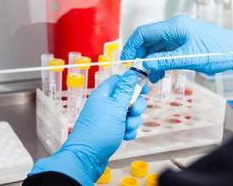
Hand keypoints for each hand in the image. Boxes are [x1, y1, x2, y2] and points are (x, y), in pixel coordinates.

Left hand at [29, 71, 147, 184]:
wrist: (87, 157)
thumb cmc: (99, 131)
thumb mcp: (116, 106)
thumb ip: (126, 89)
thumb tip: (131, 73)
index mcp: (104, 94)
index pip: (120, 80)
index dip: (133, 82)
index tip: (145, 88)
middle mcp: (105, 104)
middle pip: (128, 97)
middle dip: (136, 106)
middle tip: (135, 112)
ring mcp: (108, 118)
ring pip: (129, 113)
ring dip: (133, 120)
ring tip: (126, 128)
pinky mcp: (111, 130)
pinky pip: (126, 126)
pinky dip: (128, 130)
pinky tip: (125, 136)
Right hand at [121, 15, 232, 90]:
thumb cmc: (219, 52)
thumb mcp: (189, 58)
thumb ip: (165, 61)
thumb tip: (144, 64)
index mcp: (174, 27)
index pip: (144, 33)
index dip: (132, 46)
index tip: (126, 61)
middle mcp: (174, 29)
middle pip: (148, 41)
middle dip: (141, 57)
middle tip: (138, 73)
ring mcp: (179, 36)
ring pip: (156, 48)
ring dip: (151, 62)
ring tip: (151, 77)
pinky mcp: (183, 44)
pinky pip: (166, 52)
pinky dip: (160, 63)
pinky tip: (160, 73)